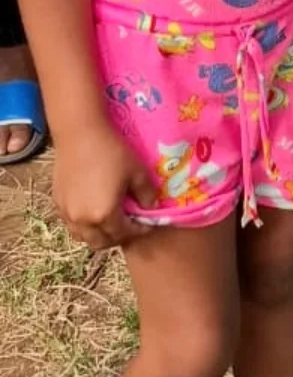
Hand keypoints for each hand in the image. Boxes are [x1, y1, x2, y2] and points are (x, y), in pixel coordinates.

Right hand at [53, 123, 156, 249]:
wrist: (80, 134)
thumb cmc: (112, 151)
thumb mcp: (137, 171)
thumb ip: (146, 194)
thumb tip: (150, 207)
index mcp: (104, 215)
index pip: (124, 234)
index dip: (138, 231)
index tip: (146, 225)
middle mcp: (82, 220)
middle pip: (101, 242)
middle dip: (117, 237)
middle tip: (129, 225)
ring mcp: (67, 213)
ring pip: (84, 236)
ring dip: (99, 234)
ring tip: (111, 220)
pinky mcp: (57, 204)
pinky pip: (72, 224)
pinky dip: (84, 225)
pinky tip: (93, 210)